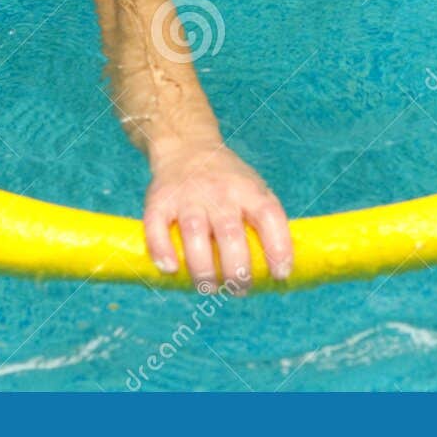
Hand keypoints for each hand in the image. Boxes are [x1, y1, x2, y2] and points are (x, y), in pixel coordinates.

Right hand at [143, 139, 293, 293]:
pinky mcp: (160, 200)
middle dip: (237, 271)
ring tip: (210, 288)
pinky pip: (156, 227)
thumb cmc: (228, 182)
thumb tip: (279, 270)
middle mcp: (219, 192)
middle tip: (240, 289)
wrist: (187, 147)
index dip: (278, 248)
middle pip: (230, 233)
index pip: (269, 216)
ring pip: (194, 234)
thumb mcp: (254, 189)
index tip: (280, 274)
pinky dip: (162, 250)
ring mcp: (188, 195)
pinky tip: (171, 269)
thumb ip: (266, 221)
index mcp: (248, 190)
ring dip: (203, 269)